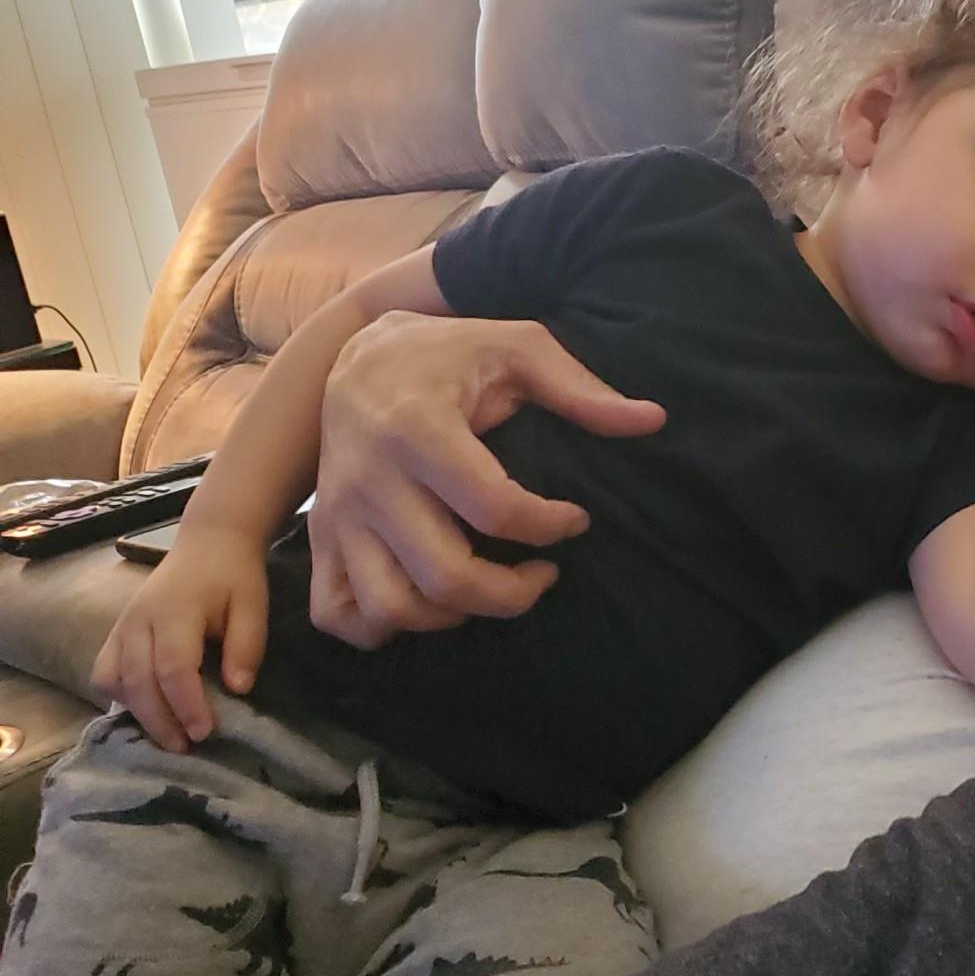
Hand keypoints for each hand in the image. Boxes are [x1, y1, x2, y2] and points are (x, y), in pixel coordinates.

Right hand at [91, 523, 268, 751]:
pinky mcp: (115, 632)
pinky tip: (147, 711)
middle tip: (187, 748)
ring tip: (169, 736)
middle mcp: (139, 620)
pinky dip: (121, 696)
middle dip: (161, 721)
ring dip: (138, 712)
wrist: (208, 543)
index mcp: (174, 611)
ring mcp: (121, 625)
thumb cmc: (234, 577)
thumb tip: (237, 690)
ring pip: (114, 680)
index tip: (207, 732)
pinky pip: (104, 672)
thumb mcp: (253, 607)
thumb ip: (246, 647)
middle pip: (138, 680)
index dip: (187, 705)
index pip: (173, 667)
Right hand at [307, 312, 665, 647]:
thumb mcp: (517, 347)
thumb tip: (652, 421)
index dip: (550, 526)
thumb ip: (581, 389)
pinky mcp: (321, 536)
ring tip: (489, 589)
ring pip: (391, 608)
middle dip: (513, 594)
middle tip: (545, 574)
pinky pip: (335, 612)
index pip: (494, 508)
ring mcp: (338, 513)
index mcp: (418, 427)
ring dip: (452, 617)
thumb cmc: (448, 353)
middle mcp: (369, 479)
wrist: (354, 354)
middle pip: (446, 576)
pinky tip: (425, 603)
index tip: (576, 519)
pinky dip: (379, 628)